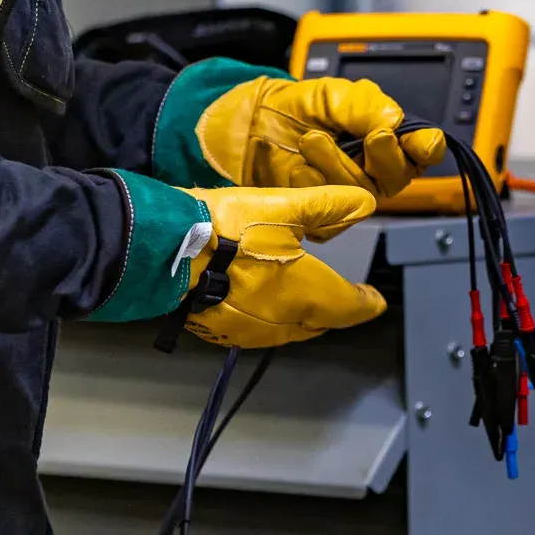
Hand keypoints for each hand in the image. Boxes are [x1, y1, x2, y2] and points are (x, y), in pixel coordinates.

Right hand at [180, 184, 384, 347]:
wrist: (159, 251)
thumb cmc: (224, 228)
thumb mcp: (282, 207)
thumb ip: (327, 206)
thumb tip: (366, 202)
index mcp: (306, 294)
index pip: (349, 307)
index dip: (366, 304)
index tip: (375, 302)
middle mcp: (283, 322)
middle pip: (320, 323)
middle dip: (334, 312)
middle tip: (343, 300)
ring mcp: (250, 331)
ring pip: (288, 331)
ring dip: (301, 318)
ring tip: (305, 302)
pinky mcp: (218, 332)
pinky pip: (257, 331)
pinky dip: (268, 319)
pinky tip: (259, 304)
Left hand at [194, 76, 445, 197]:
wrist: (255, 126)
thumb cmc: (299, 109)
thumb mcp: (335, 94)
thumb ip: (366, 105)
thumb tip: (395, 121)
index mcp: (392, 139)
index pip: (425, 149)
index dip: (425, 146)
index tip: (416, 140)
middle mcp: (380, 171)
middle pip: (399, 176)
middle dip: (382, 156)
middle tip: (368, 137)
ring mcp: (354, 196)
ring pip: (363, 194)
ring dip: (336, 164)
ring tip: (311, 139)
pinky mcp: (328, 217)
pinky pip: (332, 212)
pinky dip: (312, 184)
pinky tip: (300, 167)